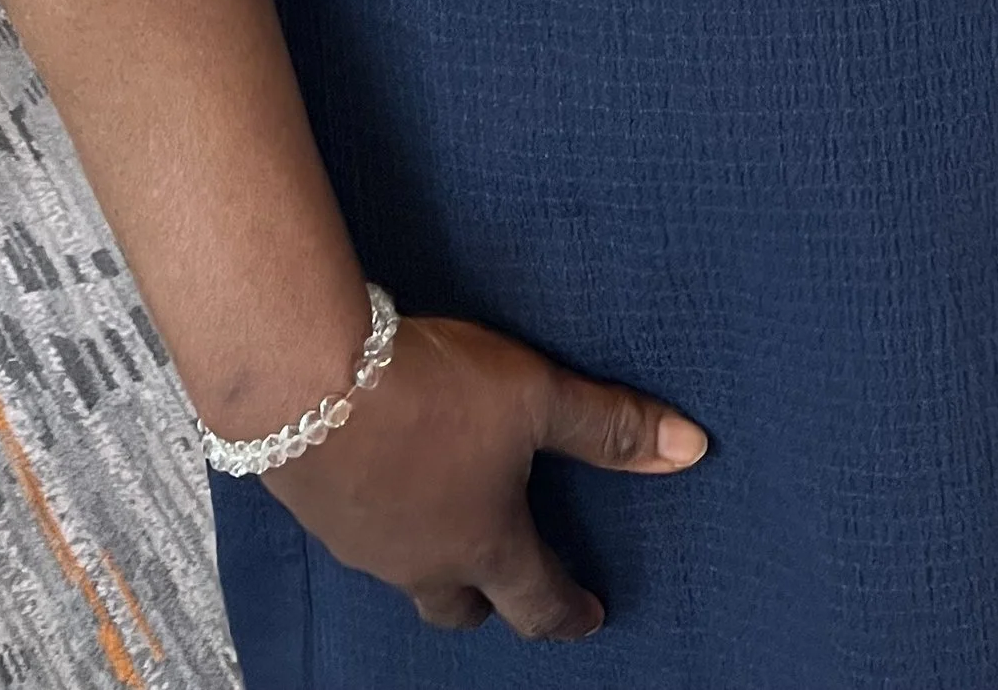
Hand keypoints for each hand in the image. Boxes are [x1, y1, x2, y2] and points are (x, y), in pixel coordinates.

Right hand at [266, 311, 705, 638]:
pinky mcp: (317, 506)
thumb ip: (608, 427)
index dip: (570, 612)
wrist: (305, 380)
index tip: (592, 617)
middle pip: (460, 606)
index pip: (538, 602)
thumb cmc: (430, 393)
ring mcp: (362, 542)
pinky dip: (384, 517)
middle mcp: (420, 560)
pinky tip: (383, 479)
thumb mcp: (536, 398)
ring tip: (445, 519)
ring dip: (432, 556)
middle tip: (510, 581)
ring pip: (406, 571)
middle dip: (491, 599)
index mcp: (483, 545)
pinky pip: (361, 532)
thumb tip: (691, 449)